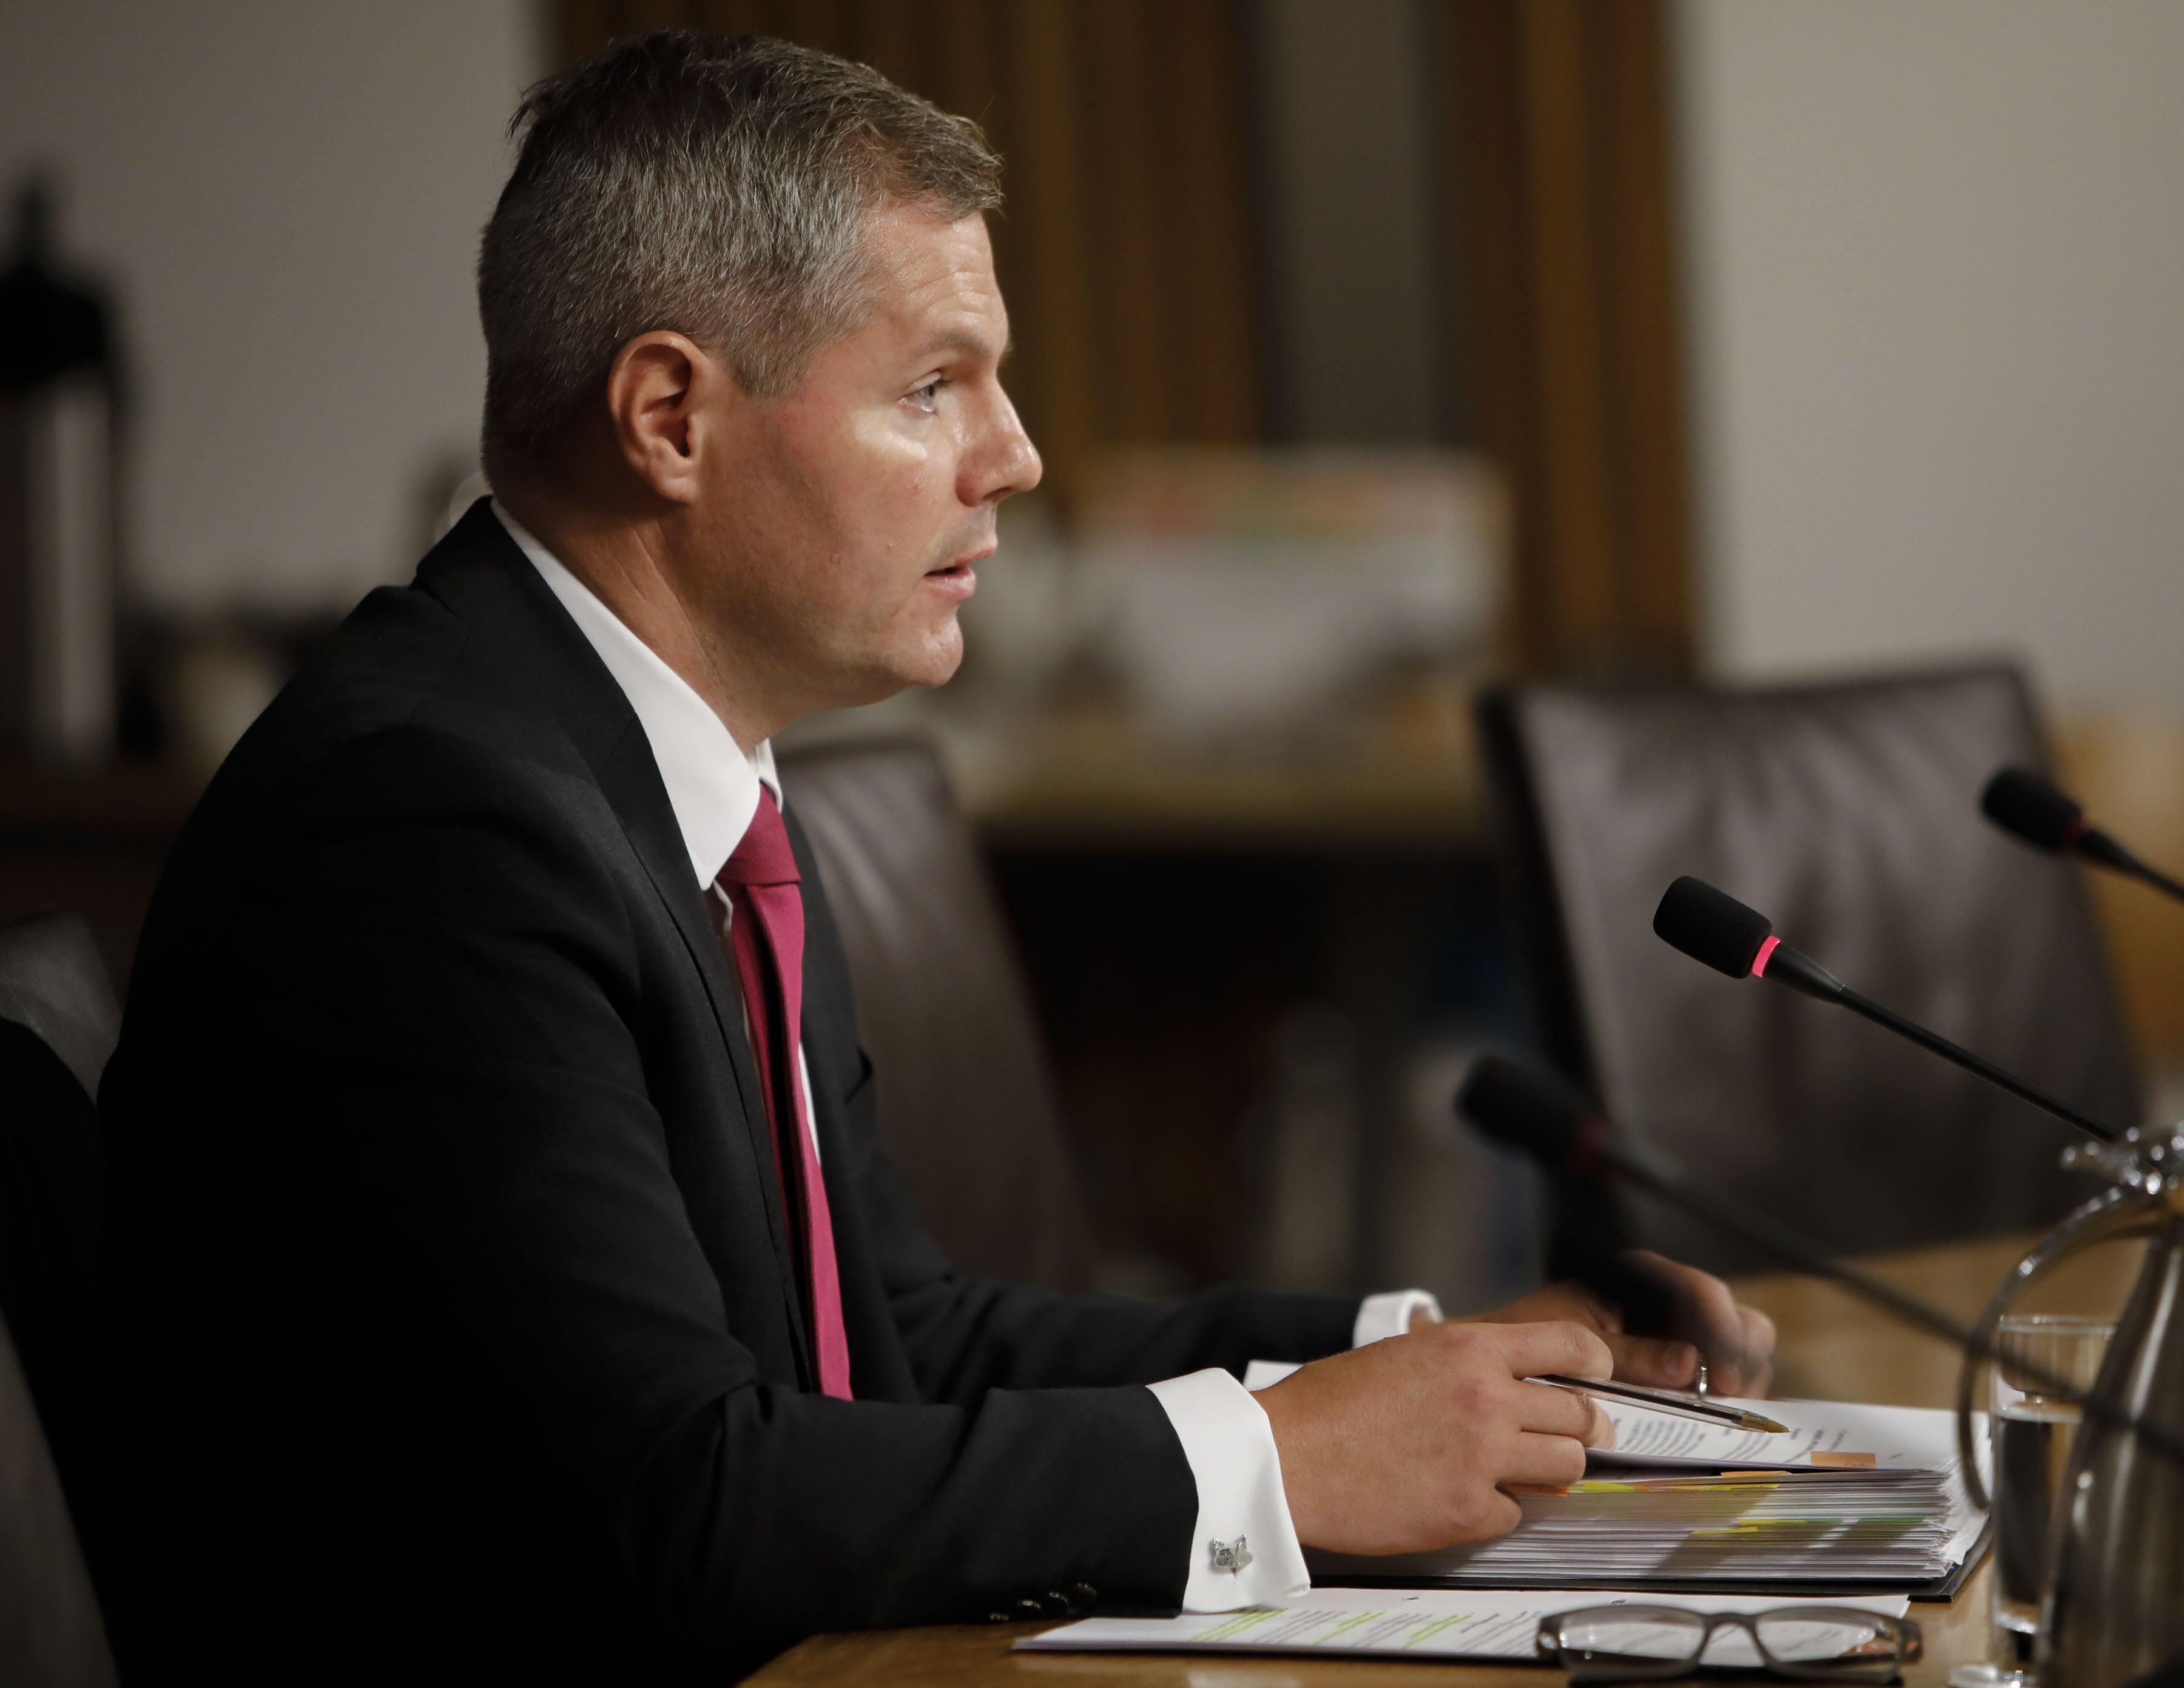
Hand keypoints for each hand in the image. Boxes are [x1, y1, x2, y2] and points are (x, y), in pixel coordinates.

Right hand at [1256, 1320, 1614, 1554]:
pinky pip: (1517, 1513)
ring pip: (1566, 1467)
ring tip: (1518, 1471)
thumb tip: (1509, 1379)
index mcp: (1468, 1349)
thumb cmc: (1330, 1404)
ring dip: (1549, 1471)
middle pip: (1580, 1415)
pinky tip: (1463, 1497)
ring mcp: (1481, 1457)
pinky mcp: (1467, 1510)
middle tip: (1566, 1437)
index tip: (1593, 1380)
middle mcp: (1485, 1398)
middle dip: (1580, 1428)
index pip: (1571, 1346)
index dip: (1593, 1366)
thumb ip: (1465, 1363)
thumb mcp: (1405, 1353)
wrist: (1285, 1457)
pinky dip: (1498, 1509)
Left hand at [1466, 1253, 1775, 1396]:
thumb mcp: (1574, 1348)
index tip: (1720, 1379)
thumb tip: (1689, 1363)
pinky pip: (1722, 1377)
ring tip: (1717, 1410)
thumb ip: (1631, 1355)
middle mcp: (1669, 1300)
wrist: (1505, 1363)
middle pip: (1738, 1319)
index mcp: (1640, 1278)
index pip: (1702, 1293)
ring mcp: (1681, 1334)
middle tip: (1725, 1398)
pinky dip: (1726, 1396)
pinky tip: (1713, 1416)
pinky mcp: (1682, 1367)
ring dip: (1738, 1380)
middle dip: (1740, 1357)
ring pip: (1740, 1349)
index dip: (1721, 1333)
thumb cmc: (1531, 1341)